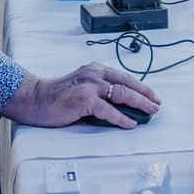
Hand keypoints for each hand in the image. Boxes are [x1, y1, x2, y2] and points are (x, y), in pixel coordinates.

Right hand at [1, 63, 159, 128]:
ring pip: (123, 93)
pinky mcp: (84, 100)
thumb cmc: (58, 96)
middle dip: (146, 95)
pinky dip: (122, 118)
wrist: (36, 99)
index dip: (142, 87)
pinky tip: (130, 124)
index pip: (125, 77)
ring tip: (150, 112)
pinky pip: (109, 110)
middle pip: (128, 83)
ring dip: (140, 104)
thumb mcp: (83, 86)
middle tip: (157, 105)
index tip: (153, 96)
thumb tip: (123, 104)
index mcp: (96, 69)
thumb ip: (100, 90)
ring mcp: (89, 86)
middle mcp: (95, 74)